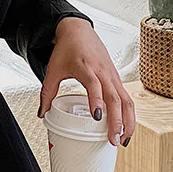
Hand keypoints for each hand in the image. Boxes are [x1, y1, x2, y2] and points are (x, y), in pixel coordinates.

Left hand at [37, 17, 135, 147]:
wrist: (78, 31)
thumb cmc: (67, 49)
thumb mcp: (53, 69)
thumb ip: (47, 92)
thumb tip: (42, 113)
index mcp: (85, 68)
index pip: (94, 85)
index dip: (97, 101)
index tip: (97, 116)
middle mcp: (102, 72)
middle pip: (115, 98)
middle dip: (117, 121)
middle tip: (114, 140)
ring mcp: (112, 76)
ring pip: (126, 100)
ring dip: (128, 121)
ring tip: (123, 140)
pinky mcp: (117, 79)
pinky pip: (127, 98)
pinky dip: (129, 114)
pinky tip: (126, 128)